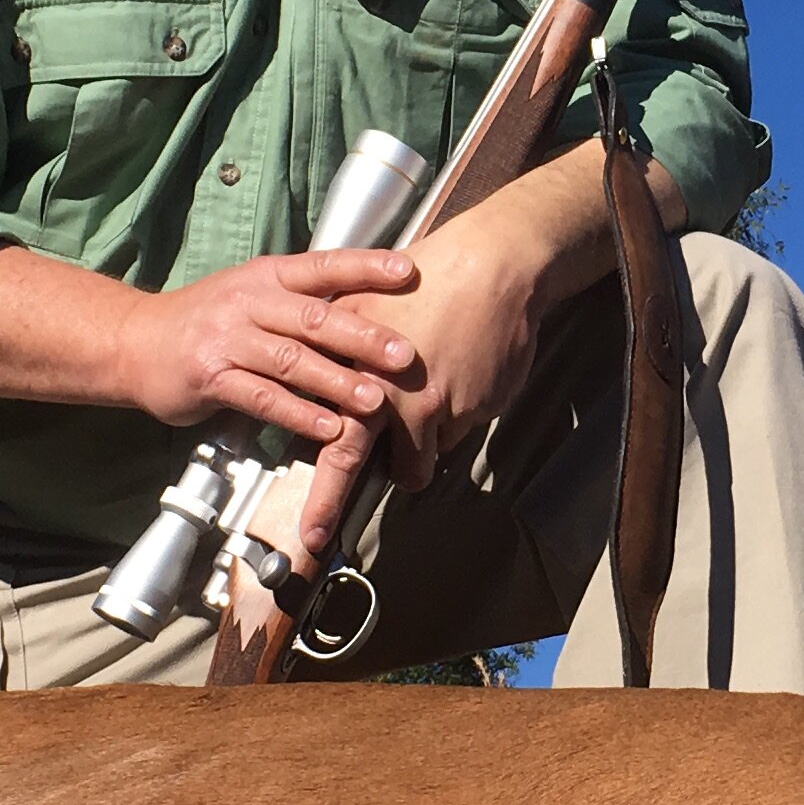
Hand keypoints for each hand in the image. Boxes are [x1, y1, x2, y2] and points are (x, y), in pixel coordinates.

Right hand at [116, 249, 419, 446]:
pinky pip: (262, 397)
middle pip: (314, 316)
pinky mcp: (210, 377)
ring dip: (336, 381)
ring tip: (374, 400)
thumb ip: (301, 301)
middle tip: (404, 354)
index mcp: (266, 276)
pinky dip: (297, 414)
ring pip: (290, 359)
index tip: (408, 272)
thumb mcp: (252, 295)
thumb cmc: (208, 321)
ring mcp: (227, 339)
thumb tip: (369, 306)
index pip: (322, 265)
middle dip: (363, 335)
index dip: (366, 267)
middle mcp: (248, 301)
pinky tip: (327, 428)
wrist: (135, 342)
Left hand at [283, 202, 545, 553]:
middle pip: (354, 461)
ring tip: (427, 406)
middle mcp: (387, 396)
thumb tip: (318, 382)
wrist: (494, 267)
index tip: (308, 531)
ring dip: (418, 450)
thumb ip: (339, 347)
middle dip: (333, 505)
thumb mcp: (366, 303)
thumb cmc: (429, 280)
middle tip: (318, 537)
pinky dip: (456, 416)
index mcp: (353, 369)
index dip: (321, 490)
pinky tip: (459, 376)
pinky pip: (456, 433)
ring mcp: (432, 408)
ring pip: (419, 457)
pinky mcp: (470, 410)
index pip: (329, 438)